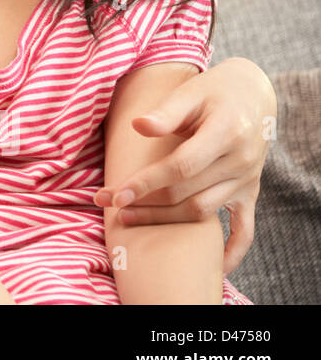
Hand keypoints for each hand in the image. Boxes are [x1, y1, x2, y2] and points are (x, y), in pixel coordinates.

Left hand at [94, 58, 273, 273]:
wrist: (253, 95)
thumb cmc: (213, 91)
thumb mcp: (191, 92)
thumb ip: (166, 111)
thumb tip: (138, 126)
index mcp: (225, 133)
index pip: (181, 166)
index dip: (146, 182)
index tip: (116, 193)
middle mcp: (240, 161)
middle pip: (187, 193)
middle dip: (144, 202)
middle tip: (106, 204)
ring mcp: (246, 181)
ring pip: (203, 212)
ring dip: (164, 221)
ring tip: (128, 220)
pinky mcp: (250, 193)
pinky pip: (245, 230)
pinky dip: (232, 252)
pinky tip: (213, 268)